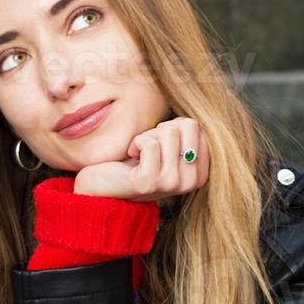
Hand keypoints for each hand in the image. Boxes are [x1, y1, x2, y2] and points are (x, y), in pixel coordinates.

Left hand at [73, 115, 209, 201]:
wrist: (105, 183)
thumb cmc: (137, 161)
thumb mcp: (169, 147)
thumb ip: (186, 135)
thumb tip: (192, 120)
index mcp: (199, 174)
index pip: (196, 127)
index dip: (173, 127)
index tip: (161, 146)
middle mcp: (190, 182)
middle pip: (187, 126)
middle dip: (162, 129)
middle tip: (149, 148)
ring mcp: (171, 183)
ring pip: (169, 132)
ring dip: (148, 136)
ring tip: (139, 154)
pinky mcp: (150, 182)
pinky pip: (150, 143)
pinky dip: (136, 143)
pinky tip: (131, 157)